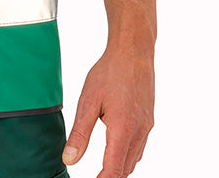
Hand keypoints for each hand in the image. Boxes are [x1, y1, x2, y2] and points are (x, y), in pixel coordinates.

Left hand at [62, 48, 153, 176]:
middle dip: (110, 176)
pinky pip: (139, 147)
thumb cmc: (110, 72)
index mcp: (123, 130)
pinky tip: (116, 149)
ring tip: (102, 169)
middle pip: (124, 169)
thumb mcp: (88, 101)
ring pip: (133, 160)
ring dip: (118, 167)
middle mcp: (138, 133)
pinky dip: (127, 155)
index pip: (113, 170)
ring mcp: (146, 127)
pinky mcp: (148, 121)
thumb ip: (80, 133)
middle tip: (93, 176)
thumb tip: (70, 159)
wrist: (133, 52)